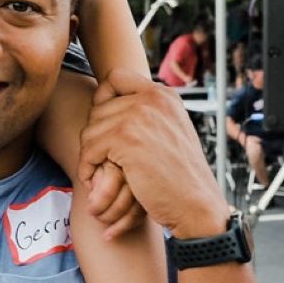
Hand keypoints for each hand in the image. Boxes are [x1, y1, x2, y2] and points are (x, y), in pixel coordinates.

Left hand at [78, 68, 229, 238]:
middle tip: (100, 158)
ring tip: (96, 172)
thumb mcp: (170, 132)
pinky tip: (92, 180)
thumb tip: (107, 102)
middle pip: (98, 108)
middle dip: (95, 135)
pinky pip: (89, 149)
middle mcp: (153, 98)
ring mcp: (139, 116)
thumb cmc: (181, 177)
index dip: (102, 98)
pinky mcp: (126, 139)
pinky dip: (86, 167)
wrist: (197, 206)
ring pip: (90, 130)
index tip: (104, 124)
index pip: (115, 77)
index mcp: (164, 95)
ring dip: (89, 154)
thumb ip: (148, 114)